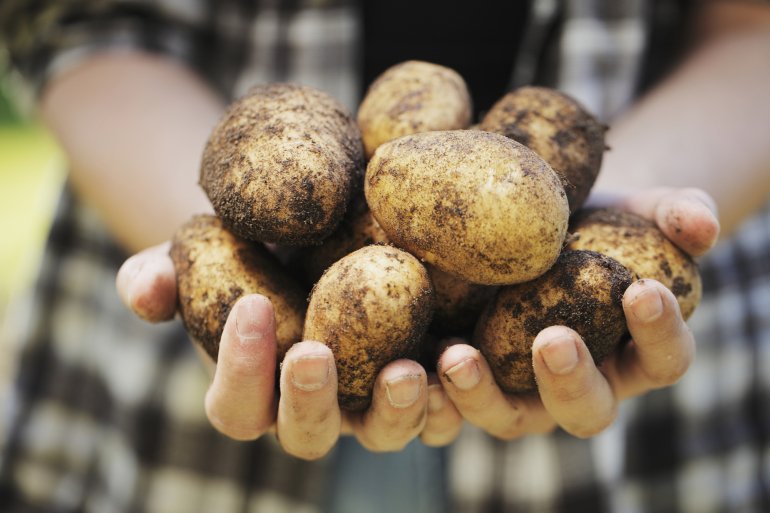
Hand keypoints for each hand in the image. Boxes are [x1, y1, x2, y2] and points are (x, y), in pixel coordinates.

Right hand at [117, 247, 430, 459]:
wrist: (312, 235)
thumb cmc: (248, 250)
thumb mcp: (201, 253)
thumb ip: (162, 275)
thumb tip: (141, 290)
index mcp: (255, 391)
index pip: (235, 405)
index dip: (237, 368)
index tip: (249, 305)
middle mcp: (313, 409)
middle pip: (308, 435)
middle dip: (309, 401)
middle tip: (313, 353)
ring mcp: (369, 403)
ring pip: (382, 435)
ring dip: (394, 412)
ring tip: (407, 370)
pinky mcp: (419, 382)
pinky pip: (439, 411)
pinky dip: (451, 396)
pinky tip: (458, 357)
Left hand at [429, 187, 719, 439]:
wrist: (545, 223)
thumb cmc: (603, 222)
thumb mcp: (643, 209)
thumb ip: (681, 213)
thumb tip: (700, 223)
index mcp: (634, 353)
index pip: (663, 358)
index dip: (659, 331)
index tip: (643, 288)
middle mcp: (581, 385)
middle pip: (585, 409)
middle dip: (570, 379)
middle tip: (554, 338)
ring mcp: (521, 388)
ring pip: (508, 416)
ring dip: (482, 396)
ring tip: (457, 356)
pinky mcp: (470, 376)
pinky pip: (450, 400)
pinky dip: (432, 390)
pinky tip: (409, 360)